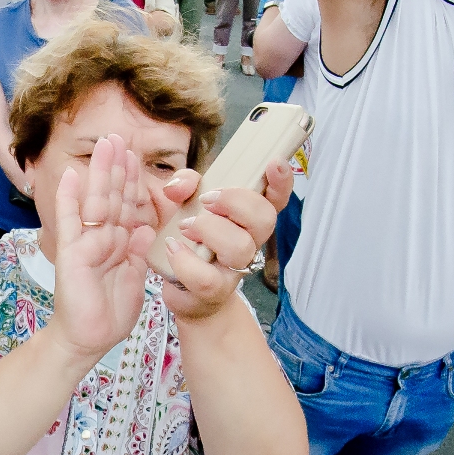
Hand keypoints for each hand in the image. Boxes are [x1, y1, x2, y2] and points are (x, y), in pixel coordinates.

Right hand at [48, 135, 156, 364]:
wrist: (89, 339)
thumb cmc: (110, 312)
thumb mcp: (135, 279)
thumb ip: (139, 252)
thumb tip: (144, 227)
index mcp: (119, 242)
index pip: (127, 205)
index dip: (132, 180)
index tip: (136, 155)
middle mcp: (102, 237)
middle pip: (112, 196)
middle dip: (116, 167)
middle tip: (118, 137)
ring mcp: (85, 243)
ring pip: (96, 201)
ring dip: (100, 173)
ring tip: (104, 146)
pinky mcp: (71, 253)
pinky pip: (70, 223)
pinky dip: (68, 200)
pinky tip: (69, 177)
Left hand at [161, 161, 292, 319]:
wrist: (184, 288)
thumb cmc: (192, 240)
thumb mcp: (186, 203)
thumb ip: (185, 185)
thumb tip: (179, 186)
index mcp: (248, 217)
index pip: (275, 199)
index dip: (281, 182)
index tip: (274, 163)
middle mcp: (250, 242)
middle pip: (265, 219)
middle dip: (235, 202)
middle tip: (207, 201)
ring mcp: (235, 268)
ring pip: (241, 247)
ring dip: (210, 230)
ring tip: (186, 227)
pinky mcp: (215, 291)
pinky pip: (207, 278)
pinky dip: (185, 261)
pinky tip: (173, 248)